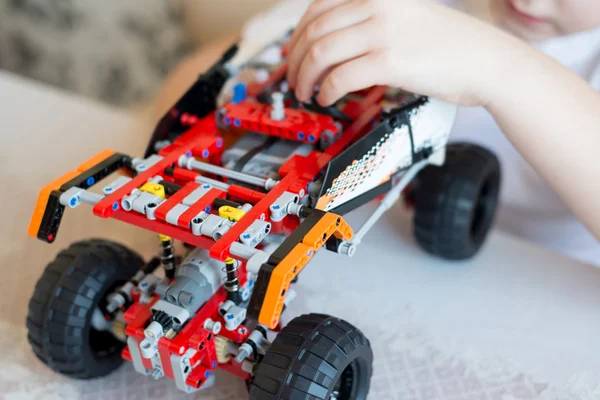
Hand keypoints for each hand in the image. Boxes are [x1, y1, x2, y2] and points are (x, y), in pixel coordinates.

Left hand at [286, 0, 525, 106]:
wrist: (488, 61)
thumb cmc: (452, 46)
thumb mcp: (408, 18)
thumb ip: (372, 22)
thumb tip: (336, 43)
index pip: (319, 8)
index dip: (298, 34)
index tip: (294, 54)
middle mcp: (377, 7)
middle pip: (315, 31)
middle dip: (296, 60)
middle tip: (295, 81)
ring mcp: (383, 33)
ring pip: (322, 53)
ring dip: (306, 78)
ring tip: (306, 93)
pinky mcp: (391, 61)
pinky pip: (341, 77)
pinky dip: (326, 91)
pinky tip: (327, 98)